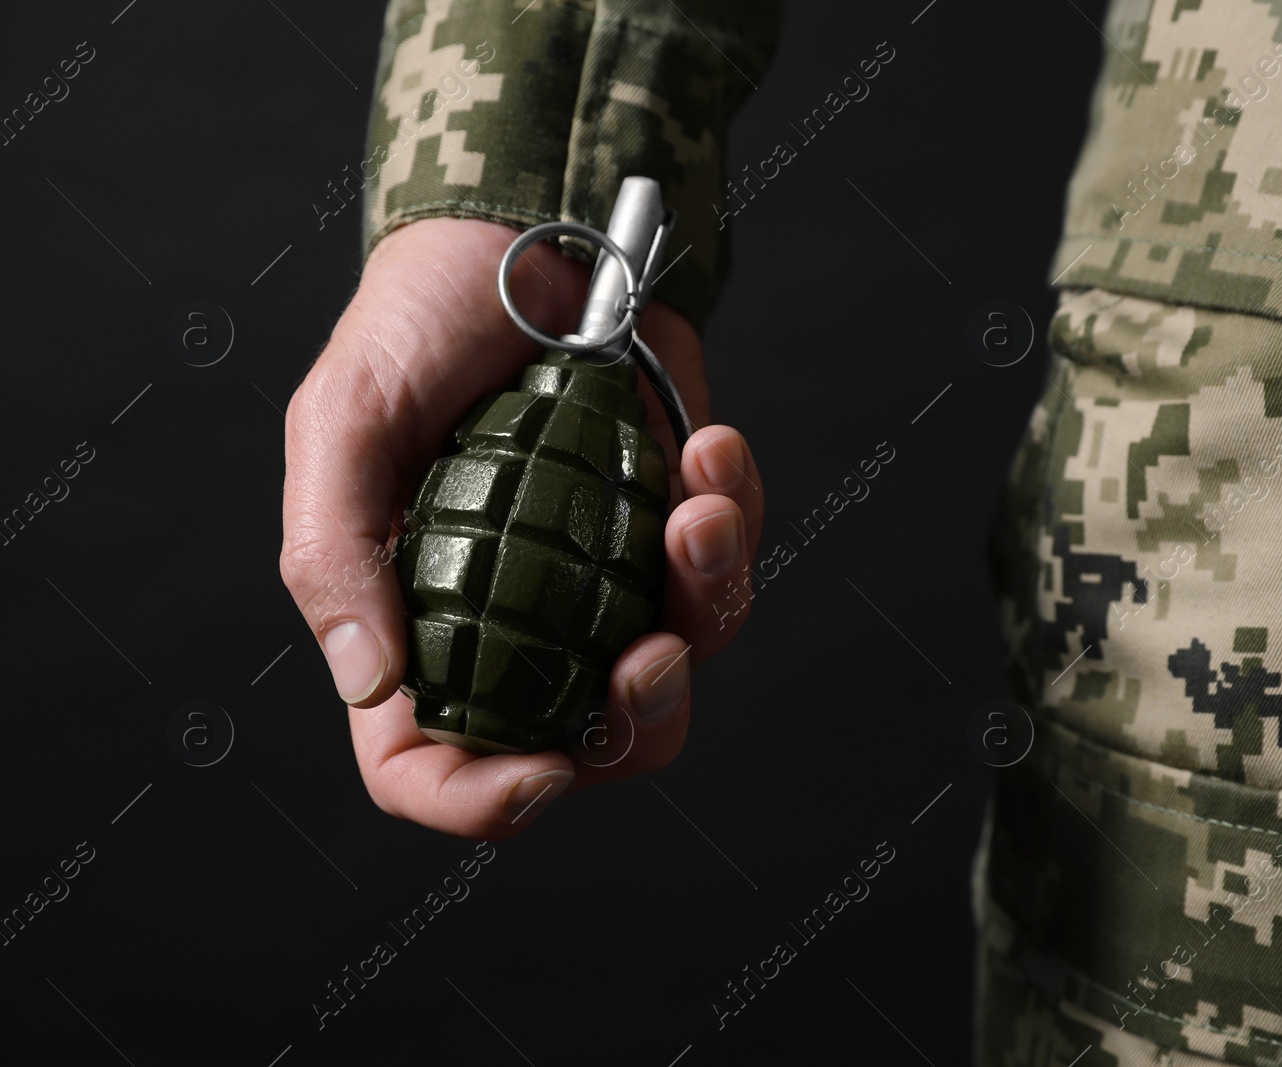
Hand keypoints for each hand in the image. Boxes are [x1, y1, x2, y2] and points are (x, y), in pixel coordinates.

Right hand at [279, 217, 763, 838]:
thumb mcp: (342, 424)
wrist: (523, 234)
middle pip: (585, 742)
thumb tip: (370, 687)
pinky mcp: (675, 523)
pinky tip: (709, 448)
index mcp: (419, 619)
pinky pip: (728, 567)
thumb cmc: (417, 325)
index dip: (476, 799)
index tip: (537, 778)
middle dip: (635, 725)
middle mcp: (519, 620)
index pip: (428, 760)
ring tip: (698, 515)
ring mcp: (605, 578)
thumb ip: (334, 555)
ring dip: (706, 608)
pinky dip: (734, 519)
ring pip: (679, 666)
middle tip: (650, 658)